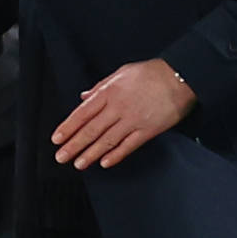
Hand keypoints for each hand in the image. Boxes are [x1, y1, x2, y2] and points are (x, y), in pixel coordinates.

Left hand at [52, 59, 196, 169]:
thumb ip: (100, 86)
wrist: (180, 77)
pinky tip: (105, 163)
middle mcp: (118, 108)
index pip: (82, 113)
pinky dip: (116, 155)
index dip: (68, 127)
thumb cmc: (151, 73)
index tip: (57, 138)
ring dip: (91, 154)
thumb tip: (84, 97)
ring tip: (78, 164)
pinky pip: (129, 146)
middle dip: (74, 145)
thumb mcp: (120, 73)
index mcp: (109, 92)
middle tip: (61, 157)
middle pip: (91, 130)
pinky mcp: (148, 130)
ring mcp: (133, 120)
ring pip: (107, 140)